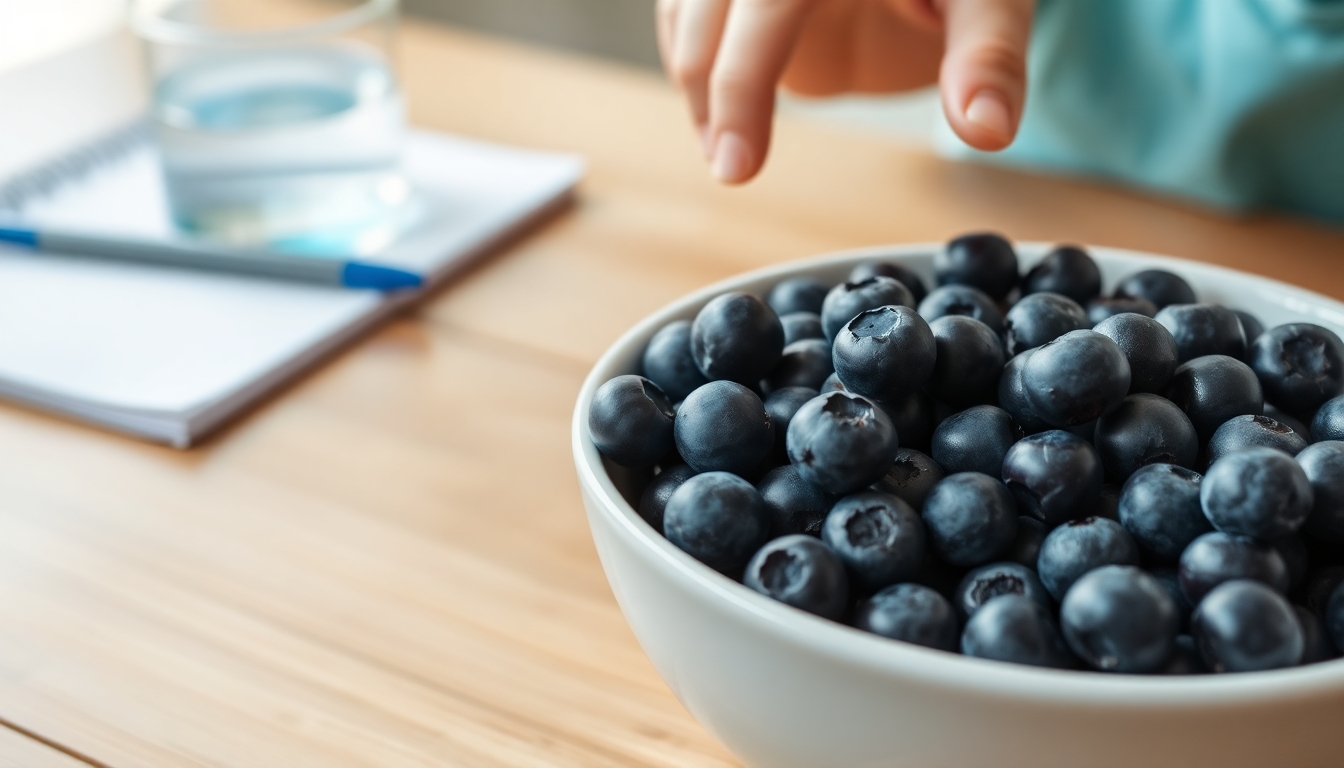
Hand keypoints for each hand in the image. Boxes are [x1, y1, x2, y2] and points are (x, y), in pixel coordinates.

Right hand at [656, 0, 1035, 183]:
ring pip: (685, 14)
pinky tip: (720, 122)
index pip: (766, 6)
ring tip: (730, 154)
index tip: (738, 165)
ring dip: (699, 89)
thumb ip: (987, 58)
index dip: (742, 85)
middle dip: (713, 97)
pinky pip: (685, 12)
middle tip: (733, 173)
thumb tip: (986, 131)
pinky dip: (695, 66)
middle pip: (706, 12)